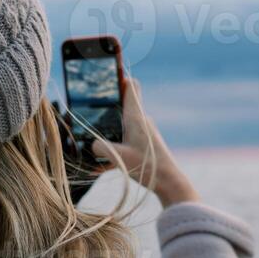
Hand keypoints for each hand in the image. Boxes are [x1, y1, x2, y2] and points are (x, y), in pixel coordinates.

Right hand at [92, 79, 199, 207]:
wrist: (170, 184)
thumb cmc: (147, 167)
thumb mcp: (117, 156)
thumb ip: (99, 147)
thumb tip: (91, 145)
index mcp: (135, 117)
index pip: (131, 87)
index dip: (119, 78)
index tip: (107, 73)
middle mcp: (140, 121)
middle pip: (122, 105)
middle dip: (105, 108)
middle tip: (89, 110)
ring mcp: (143, 134)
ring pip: (122, 126)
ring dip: (109, 132)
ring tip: (92, 142)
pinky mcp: (144, 146)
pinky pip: (125, 142)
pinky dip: (114, 149)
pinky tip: (101, 167)